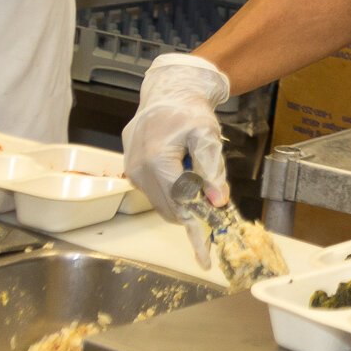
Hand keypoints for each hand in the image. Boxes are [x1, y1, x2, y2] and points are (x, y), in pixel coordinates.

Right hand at [122, 54, 230, 269]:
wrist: (168, 91)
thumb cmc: (190, 111)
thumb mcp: (206, 136)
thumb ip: (212, 170)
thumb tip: (218, 202)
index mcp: (156, 161)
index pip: (181, 204)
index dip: (197, 229)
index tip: (205, 258)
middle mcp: (138, 169)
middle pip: (170, 208)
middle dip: (194, 214)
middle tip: (217, 207)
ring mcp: (132, 171)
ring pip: (162, 204)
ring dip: (183, 201)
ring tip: (200, 179)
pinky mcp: (131, 170)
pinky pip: (154, 192)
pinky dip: (172, 192)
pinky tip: (184, 172)